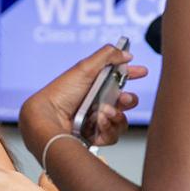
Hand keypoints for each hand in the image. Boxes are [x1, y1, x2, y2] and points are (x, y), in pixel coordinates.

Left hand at [19, 43, 146, 160]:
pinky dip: (108, 129)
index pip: (117, 79)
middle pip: (125, 103)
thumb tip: (126, 53)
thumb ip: (107, 56)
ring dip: (116, 115)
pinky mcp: (94, 137)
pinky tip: (98, 123)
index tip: (142, 71)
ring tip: (103, 112)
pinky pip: (112, 136)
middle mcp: (96, 103)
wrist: (47, 117)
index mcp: (93, 85)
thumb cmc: (60, 93)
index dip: (131, 74)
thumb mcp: (85, 68)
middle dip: (128, 100)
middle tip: (123, 99)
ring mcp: (95, 121)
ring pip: (121, 121)